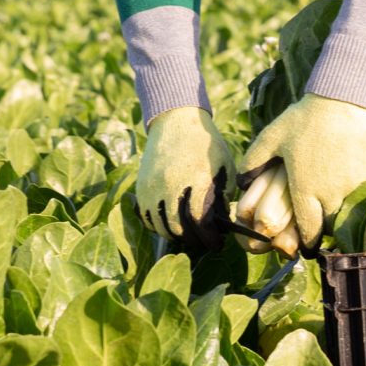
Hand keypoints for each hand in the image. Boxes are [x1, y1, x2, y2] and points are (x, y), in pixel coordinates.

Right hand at [135, 105, 239, 246]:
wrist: (175, 121)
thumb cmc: (205, 144)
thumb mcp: (223, 165)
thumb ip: (223, 193)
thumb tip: (221, 220)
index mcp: (196, 178)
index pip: (199, 219)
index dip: (209, 237)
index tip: (217, 244)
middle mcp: (172, 184)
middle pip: (179, 226)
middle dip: (194, 240)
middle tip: (204, 242)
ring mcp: (153, 186)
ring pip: (161, 225)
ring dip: (176, 236)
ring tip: (189, 236)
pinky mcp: (141, 186)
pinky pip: (147, 217)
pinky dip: (158, 226)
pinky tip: (171, 226)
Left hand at [236, 94, 365, 253]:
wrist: (342, 99)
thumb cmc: (304, 120)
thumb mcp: (271, 137)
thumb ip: (253, 162)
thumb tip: (242, 185)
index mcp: (305, 189)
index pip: (309, 231)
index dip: (308, 241)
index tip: (308, 244)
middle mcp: (332, 194)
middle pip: (332, 228)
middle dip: (326, 230)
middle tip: (323, 225)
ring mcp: (355, 186)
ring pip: (352, 217)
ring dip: (345, 217)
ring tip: (341, 211)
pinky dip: (362, 201)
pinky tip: (356, 191)